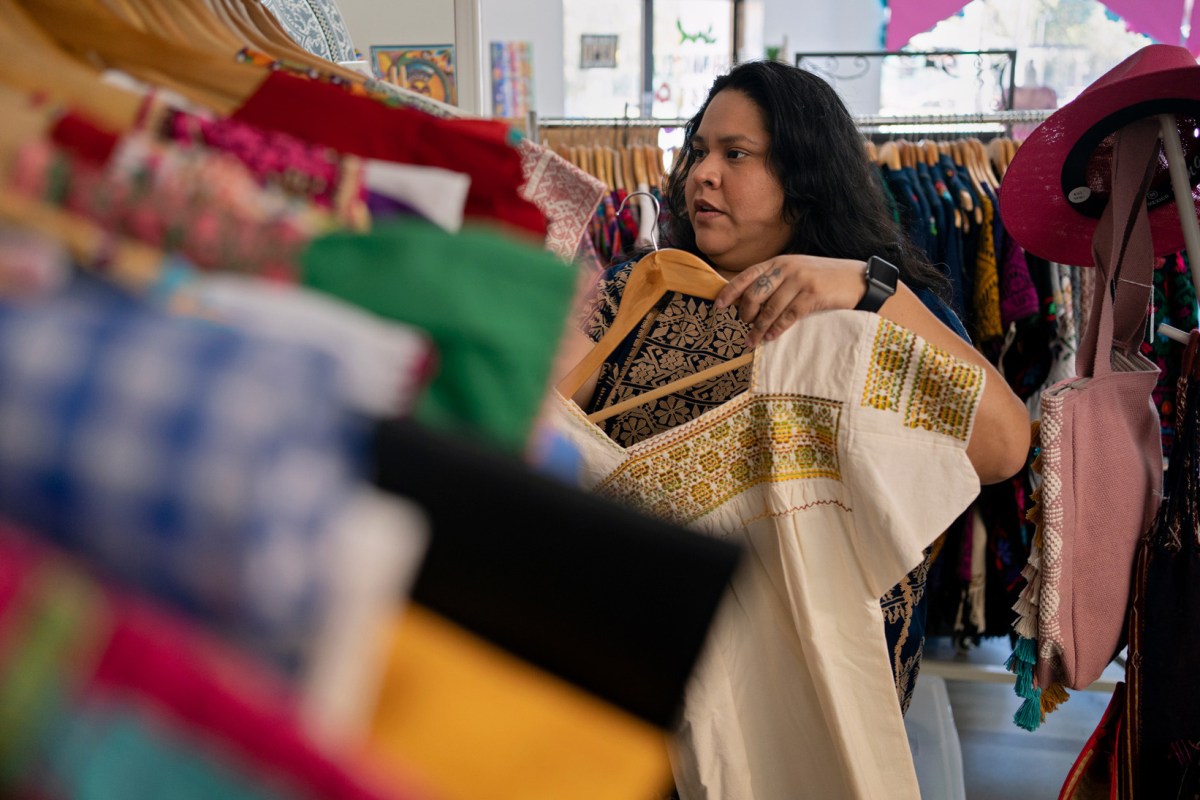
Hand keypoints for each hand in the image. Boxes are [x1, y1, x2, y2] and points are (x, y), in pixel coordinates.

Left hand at [714, 255, 868, 347]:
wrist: (859, 279)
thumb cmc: (825, 278)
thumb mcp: (798, 271)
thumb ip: (777, 281)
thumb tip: (751, 302)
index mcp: (780, 261)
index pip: (747, 275)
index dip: (730, 291)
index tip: (718, 306)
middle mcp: (787, 268)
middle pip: (754, 293)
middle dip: (745, 313)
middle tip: (743, 327)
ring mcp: (800, 280)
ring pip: (769, 308)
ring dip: (758, 327)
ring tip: (751, 340)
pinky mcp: (813, 295)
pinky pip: (787, 316)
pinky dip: (776, 328)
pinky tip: (770, 337)